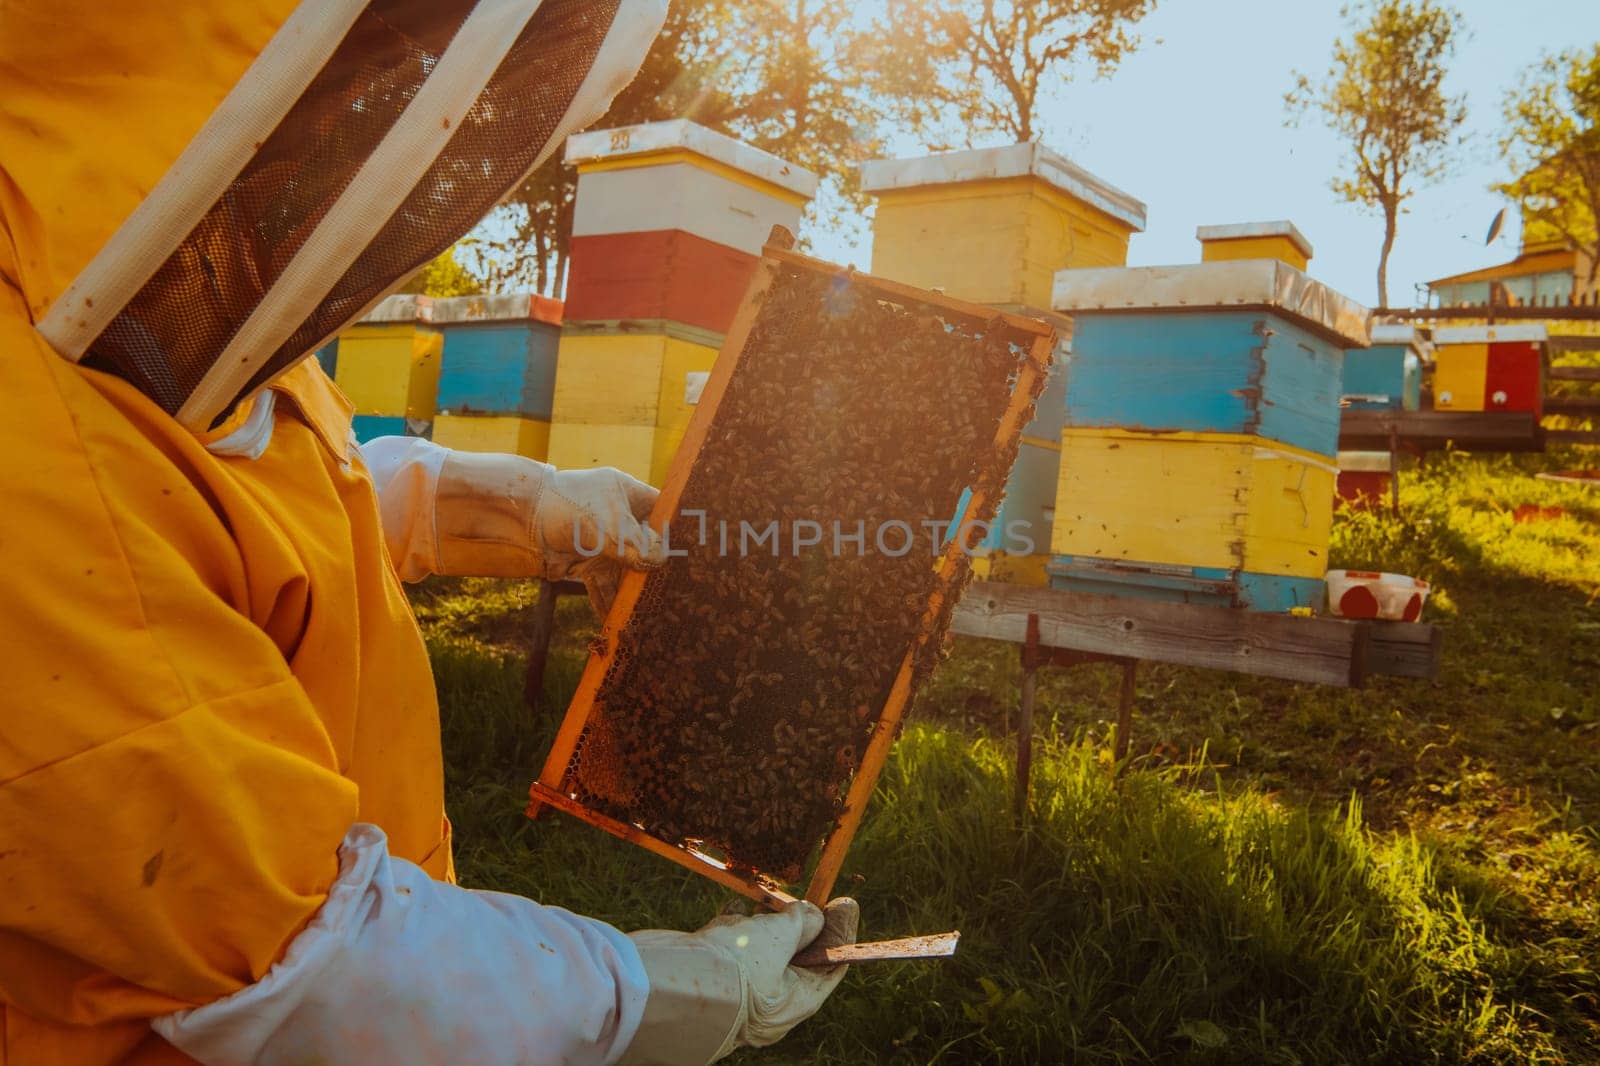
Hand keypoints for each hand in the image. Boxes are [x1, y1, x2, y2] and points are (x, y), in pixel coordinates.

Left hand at [534, 466, 666, 617]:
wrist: (521, 521)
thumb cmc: (570, 510)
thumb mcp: (612, 528)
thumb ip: (640, 547)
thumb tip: (661, 561)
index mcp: (628, 494)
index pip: (661, 511)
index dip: (675, 530)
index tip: (692, 551)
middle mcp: (619, 518)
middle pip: (646, 546)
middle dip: (656, 567)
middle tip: (675, 588)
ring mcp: (603, 542)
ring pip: (626, 569)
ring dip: (634, 589)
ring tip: (652, 610)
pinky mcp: (587, 563)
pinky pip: (604, 585)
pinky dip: (610, 601)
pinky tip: (621, 619)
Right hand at [622, 898, 858, 1064]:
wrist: (664, 981)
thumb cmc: (730, 968)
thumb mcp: (778, 938)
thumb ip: (801, 924)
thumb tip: (813, 915)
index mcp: (793, 1004)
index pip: (829, 970)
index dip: (839, 936)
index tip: (845, 904)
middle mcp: (768, 1002)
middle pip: (796, 959)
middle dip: (800, 926)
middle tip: (809, 897)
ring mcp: (738, 987)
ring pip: (761, 950)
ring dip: (765, 923)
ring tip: (767, 902)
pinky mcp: (711, 972)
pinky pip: (731, 947)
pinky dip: (734, 927)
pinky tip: (733, 913)